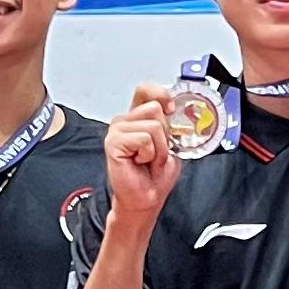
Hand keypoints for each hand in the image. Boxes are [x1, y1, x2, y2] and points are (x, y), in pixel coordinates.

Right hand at [103, 93, 180, 233]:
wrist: (146, 198)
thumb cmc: (155, 175)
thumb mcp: (170, 144)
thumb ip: (169, 124)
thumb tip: (174, 110)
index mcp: (137, 118)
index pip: (145, 90)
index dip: (161, 95)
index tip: (170, 110)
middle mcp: (124, 121)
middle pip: (155, 108)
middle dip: (165, 134)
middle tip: (156, 152)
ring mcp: (116, 131)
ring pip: (153, 125)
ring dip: (159, 148)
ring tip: (149, 159)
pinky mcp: (113, 143)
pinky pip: (144, 139)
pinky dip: (150, 154)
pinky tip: (140, 162)